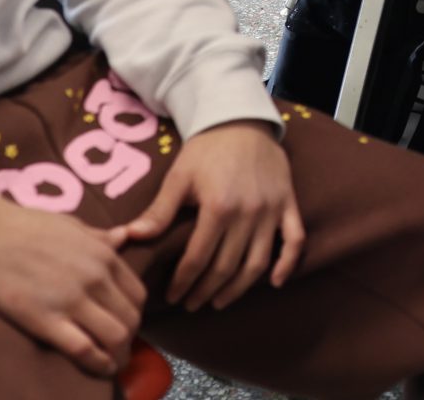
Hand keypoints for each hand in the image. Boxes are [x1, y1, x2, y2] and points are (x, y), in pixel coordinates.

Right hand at [0, 176, 143, 378]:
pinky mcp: (46, 320)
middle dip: (130, 338)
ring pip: (115, 337)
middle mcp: (96, 279)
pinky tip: (100, 368)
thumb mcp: (72, 225)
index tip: (126, 324)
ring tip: (113, 363)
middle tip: (120, 349)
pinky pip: (84, 349)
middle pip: (130, 319)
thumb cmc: (26, 226)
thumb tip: (125, 236)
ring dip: (119, 355)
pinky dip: (98, 363)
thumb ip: (101, 236)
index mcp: (104, 256)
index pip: (137, 294)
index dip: (135, 314)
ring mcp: (72, 300)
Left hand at [106, 121, 303, 311]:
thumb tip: (129, 237)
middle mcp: (248, 213)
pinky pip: (294, 240)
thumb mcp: (178, 177)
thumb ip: (159, 212)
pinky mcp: (288, 204)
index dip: (183, 282)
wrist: (241, 119)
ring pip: (258, 262)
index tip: (173, 296)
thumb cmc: (206, 149)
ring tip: (220, 301)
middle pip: (226, 267)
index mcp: (218, 207)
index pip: (198, 259)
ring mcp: (272, 211)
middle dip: (206, 291)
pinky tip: (274, 283)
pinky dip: (287, 264)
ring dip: (238, 288)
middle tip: (191, 304)